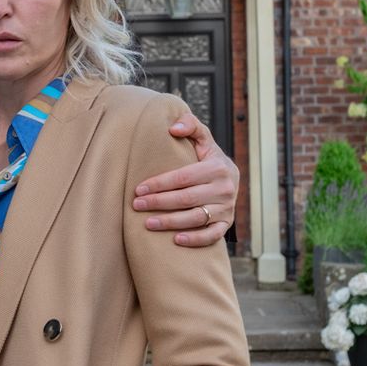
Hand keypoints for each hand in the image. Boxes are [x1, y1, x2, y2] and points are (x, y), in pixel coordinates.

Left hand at [132, 112, 238, 246]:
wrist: (229, 178)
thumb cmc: (207, 158)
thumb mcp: (203, 139)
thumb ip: (190, 126)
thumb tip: (173, 127)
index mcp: (217, 167)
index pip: (183, 177)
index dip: (159, 184)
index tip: (139, 188)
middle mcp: (224, 188)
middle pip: (186, 198)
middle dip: (159, 202)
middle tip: (137, 205)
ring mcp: (227, 208)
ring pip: (196, 218)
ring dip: (170, 222)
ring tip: (148, 223)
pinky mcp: (226, 224)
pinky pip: (212, 236)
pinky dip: (195, 239)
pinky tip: (176, 240)